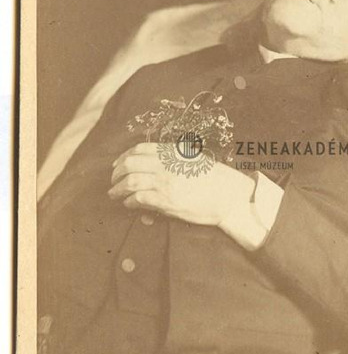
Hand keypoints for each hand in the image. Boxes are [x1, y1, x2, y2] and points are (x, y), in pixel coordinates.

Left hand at [108, 143, 254, 225]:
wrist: (228, 195)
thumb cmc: (214, 178)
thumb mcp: (193, 159)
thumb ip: (174, 158)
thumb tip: (154, 163)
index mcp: (172, 153)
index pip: (140, 149)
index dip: (124, 156)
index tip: (117, 164)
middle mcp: (166, 165)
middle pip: (130, 164)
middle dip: (116, 173)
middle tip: (113, 181)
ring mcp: (165, 182)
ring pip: (130, 181)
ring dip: (118, 189)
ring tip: (114, 194)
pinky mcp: (166, 200)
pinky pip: (139, 198)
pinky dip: (129, 201)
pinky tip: (128, 204)